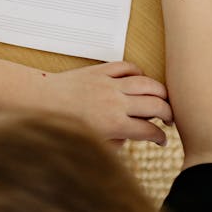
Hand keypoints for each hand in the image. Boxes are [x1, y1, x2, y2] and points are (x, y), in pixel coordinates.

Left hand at [42, 62, 171, 145]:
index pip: (150, 131)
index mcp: (115, 124)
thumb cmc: (62, 124)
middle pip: (157, 105)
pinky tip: (139, 80)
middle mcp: (116, 103)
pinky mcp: (101, 71)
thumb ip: (113, 143)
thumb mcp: (91, 144)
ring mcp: (110, 84)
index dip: (160, 138)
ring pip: (148, 83)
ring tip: (161, 99)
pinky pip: (127, 67)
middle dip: (169, 114)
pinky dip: (138, 72)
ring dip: (160, 92)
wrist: (41, 101)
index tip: (160, 139)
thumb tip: (127, 137)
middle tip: (168, 119)